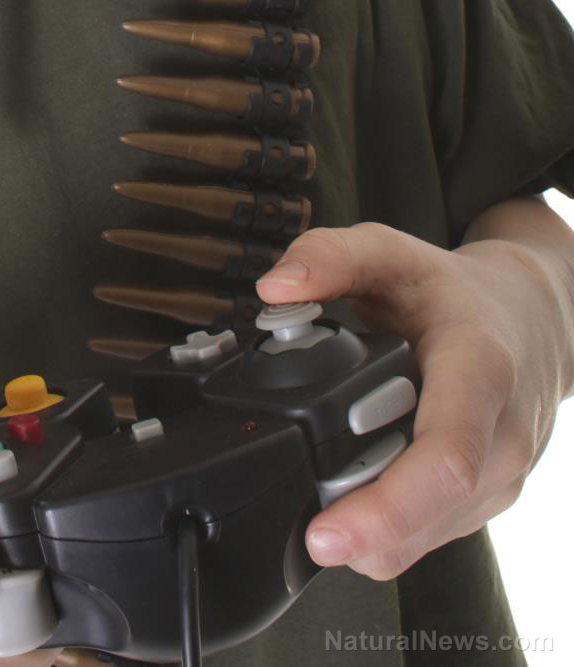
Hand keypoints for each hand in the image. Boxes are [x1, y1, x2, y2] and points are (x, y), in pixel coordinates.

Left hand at [257, 216, 572, 579]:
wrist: (534, 315)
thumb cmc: (459, 292)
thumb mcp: (393, 253)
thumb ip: (330, 257)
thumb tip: (274, 289)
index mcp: (481, 374)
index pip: (446, 459)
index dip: (385, 509)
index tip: (326, 534)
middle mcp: (503, 436)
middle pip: (430, 515)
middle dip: (359, 533)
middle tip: (305, 525)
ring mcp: (501, 475)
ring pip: (425, 540)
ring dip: (369, 534)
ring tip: (330, 493)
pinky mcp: (487, 499)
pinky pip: (428, 539)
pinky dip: (384, 531)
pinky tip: (357, 497)